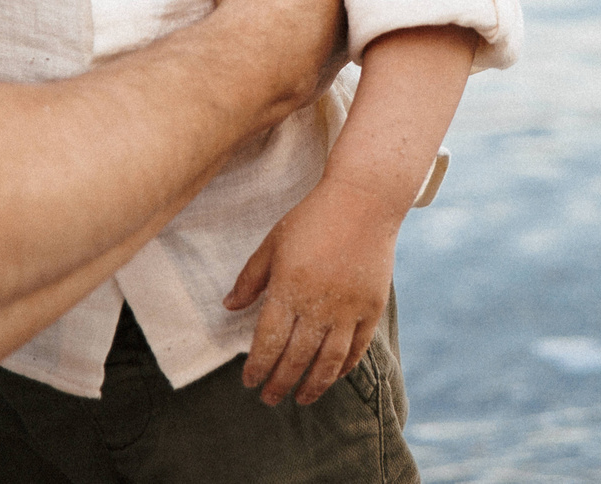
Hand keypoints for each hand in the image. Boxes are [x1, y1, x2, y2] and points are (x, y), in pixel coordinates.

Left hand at [223, 177, 399, 405]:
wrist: (363, 200)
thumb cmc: (312, 218)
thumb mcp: (273, 242)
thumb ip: (251, 278)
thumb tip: (228, 307)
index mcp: (289, 288)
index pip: (269, 341)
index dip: (258, 367)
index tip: (249, 382)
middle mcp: (318, 304)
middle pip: (296, 358)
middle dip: (279, 384)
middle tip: (269, 399)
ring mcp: (348, 308)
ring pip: (328, 361)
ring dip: (313, 386)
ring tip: (301, 399)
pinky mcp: (372, 307)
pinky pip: (357, 348)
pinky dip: (344, 367)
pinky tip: (333, 376)